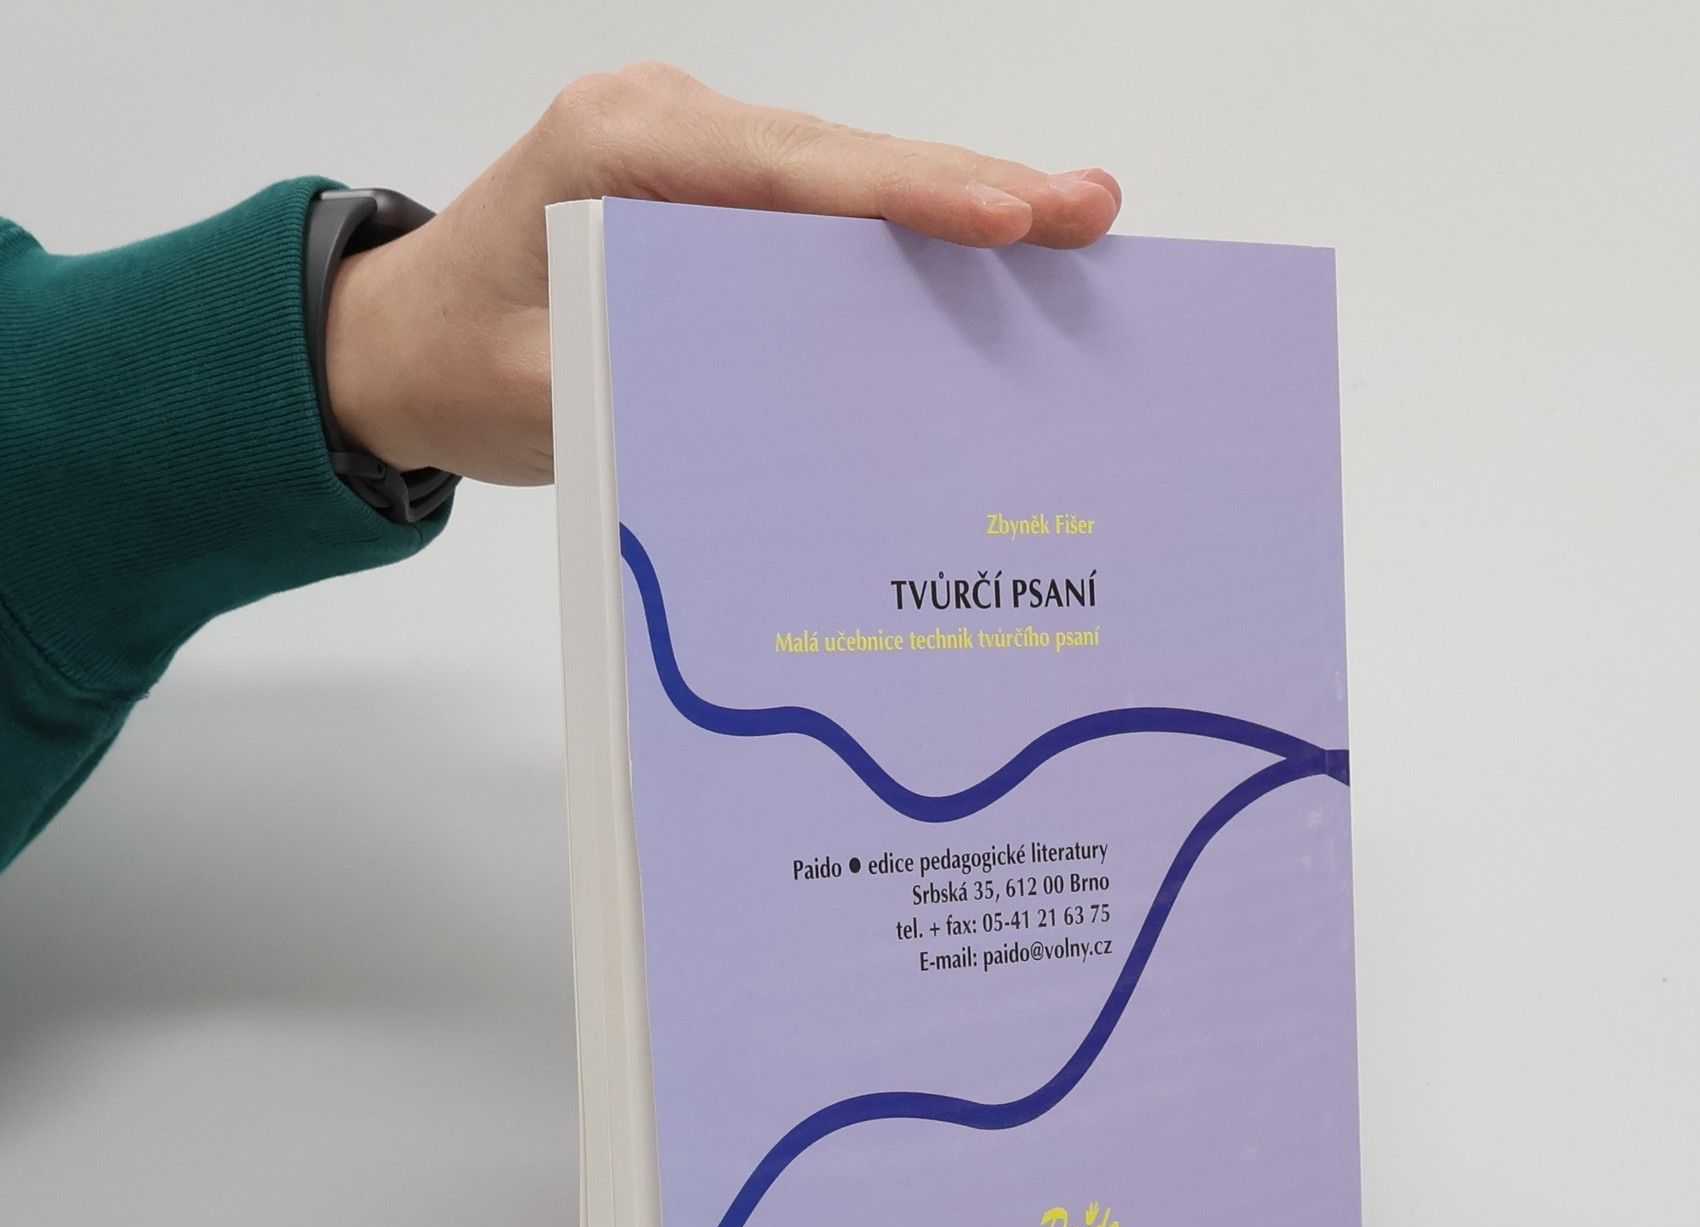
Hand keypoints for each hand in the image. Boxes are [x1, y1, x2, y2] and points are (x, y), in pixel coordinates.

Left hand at [325, 64, 1121, 485]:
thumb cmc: (460, 362)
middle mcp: (666, 126)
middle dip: (969, 188)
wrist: (398, 342)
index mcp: (616, 149)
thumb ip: (663, 387)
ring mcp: (693, 151)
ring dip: (950, 205)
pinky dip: (902, 231)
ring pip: (846, 175)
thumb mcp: (549, 395)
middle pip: (843, 159)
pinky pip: (824, 204)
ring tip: (1066, 226)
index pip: (791, 172)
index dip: (910, 194)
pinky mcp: (711, 192)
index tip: (1009, 215)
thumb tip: (801, 413)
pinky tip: (985, 251)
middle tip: (1088, 212)